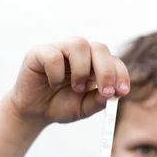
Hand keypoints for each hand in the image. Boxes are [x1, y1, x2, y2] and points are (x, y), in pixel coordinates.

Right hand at [8, 37, 129, 125]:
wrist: (34, 112)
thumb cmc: (60, 106)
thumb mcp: (83, 109)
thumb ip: (97, 102)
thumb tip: (111, 94)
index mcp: (93, 64)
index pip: (113, 60)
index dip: (120, 73)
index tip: (122, 91)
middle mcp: (78, 53)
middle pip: (99, 48)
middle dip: (106, 71)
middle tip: (105, 92)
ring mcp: (59, 50)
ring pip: (79, 44)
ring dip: (82, 70)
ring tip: (76, 88)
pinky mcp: (39, 53)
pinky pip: (53, 55)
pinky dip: (56, 73)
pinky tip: (53, 84)